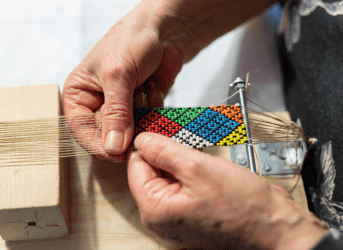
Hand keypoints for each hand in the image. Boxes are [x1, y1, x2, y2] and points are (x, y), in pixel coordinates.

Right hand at [63, 2, 182, 161]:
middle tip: (134, 97)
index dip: (99, 144)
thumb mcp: (118, 75)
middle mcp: (98, 103)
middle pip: (108, 134)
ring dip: (141, 110)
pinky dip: (153, 106)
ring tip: (142, 83)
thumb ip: (116, 113)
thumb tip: (113, 148)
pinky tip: (152, 85)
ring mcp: (122, 107)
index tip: (118, 153)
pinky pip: (148, 122)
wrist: (165, 29)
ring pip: (131, 130)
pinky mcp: (142, 107)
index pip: (82, 130)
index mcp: (80, 94)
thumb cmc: (131, 40)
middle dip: (125, 120)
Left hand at [127, 132, 328, 249]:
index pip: (136, 166)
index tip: (163, 129)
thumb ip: (164, 151)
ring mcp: (177, 218)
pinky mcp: (192, 215)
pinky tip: (207, 168)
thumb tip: (143, 140)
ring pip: (169, 178)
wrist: (276, 230)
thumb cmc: (244, 209)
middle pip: (152, 172)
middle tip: (186, 142)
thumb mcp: (197, 167)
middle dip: (168, 154)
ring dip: (182, 162)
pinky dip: (191, 174)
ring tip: (201, 157)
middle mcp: (162, 218)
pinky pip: (183, 188)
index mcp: (155, 210)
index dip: (150, 144)